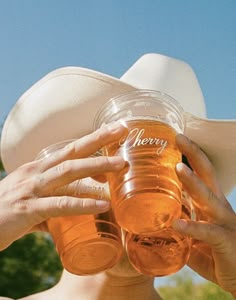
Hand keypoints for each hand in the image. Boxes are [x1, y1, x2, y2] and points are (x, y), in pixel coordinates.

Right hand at [0, 122, 126, 250]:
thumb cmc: (2, 213)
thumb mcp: (29, 201)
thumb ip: (53, 205)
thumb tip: (72, 213)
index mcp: (37, 169)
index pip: (69, 149)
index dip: (92, 140)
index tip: (113, 131)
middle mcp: (35, 173)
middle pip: (73, 151)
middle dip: (99, 140)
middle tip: (122, 130)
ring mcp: (31, 189)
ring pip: (69, 172)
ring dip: (97, 167)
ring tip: (121, 165)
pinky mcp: (27, 209)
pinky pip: (60, 205)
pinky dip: (83, 204)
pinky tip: (102, 205)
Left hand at [173, 134, 235, 295]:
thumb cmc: (216, 256)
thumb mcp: (193, 239)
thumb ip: (177, 229)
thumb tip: (155, 223)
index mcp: (210, 204)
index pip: (201, 174)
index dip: (190, 156)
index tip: (175, 140)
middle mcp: (218, 207)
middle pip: (207, 174)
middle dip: (193, 154)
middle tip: (179, 137)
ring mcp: (223, 222)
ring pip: (208, 197)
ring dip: (193, 182)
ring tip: (178, 169)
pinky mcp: (224, 240)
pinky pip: (206, 232)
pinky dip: (191, 227)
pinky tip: (176, 224)